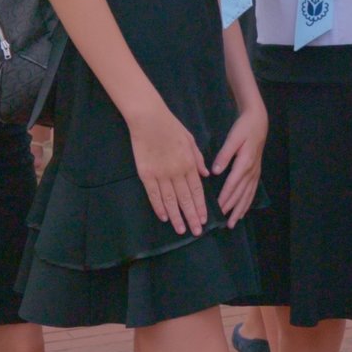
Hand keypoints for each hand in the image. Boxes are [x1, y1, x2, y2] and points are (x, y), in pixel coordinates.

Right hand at [128, 106, 210, 235]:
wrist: (149, 119)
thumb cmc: (171, 126)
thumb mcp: (191, 140)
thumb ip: (198, 159)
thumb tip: (206, 175)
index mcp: (189, 163)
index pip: (197, 190)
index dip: (201, 206)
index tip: (204, 219)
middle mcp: (177, 172)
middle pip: (185, 199)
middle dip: (192, 217)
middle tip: (196, 232)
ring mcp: (161, 174)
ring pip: (170, 201)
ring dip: (176, 217)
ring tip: (181, 230)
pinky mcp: (146, 174)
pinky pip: (153, 195)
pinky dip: (159, 207)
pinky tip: (164, 217)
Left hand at [212, 104, 266, 223]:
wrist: (259, 122)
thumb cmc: (244, 128)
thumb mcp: (233, 138)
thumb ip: (224, 155)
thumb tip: (215, 171)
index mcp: (244, 163)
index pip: (232, 184)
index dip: (225, 198)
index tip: (217, 209)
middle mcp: (251, 171)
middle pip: (240, 194)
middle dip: (231, 208)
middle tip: (222, 223)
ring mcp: (255, 173)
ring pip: (247, 196)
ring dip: (240, 210)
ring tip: (232, 223)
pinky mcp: (256, 172)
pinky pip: (252, 192)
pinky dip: (247, 203)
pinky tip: (242, 212)